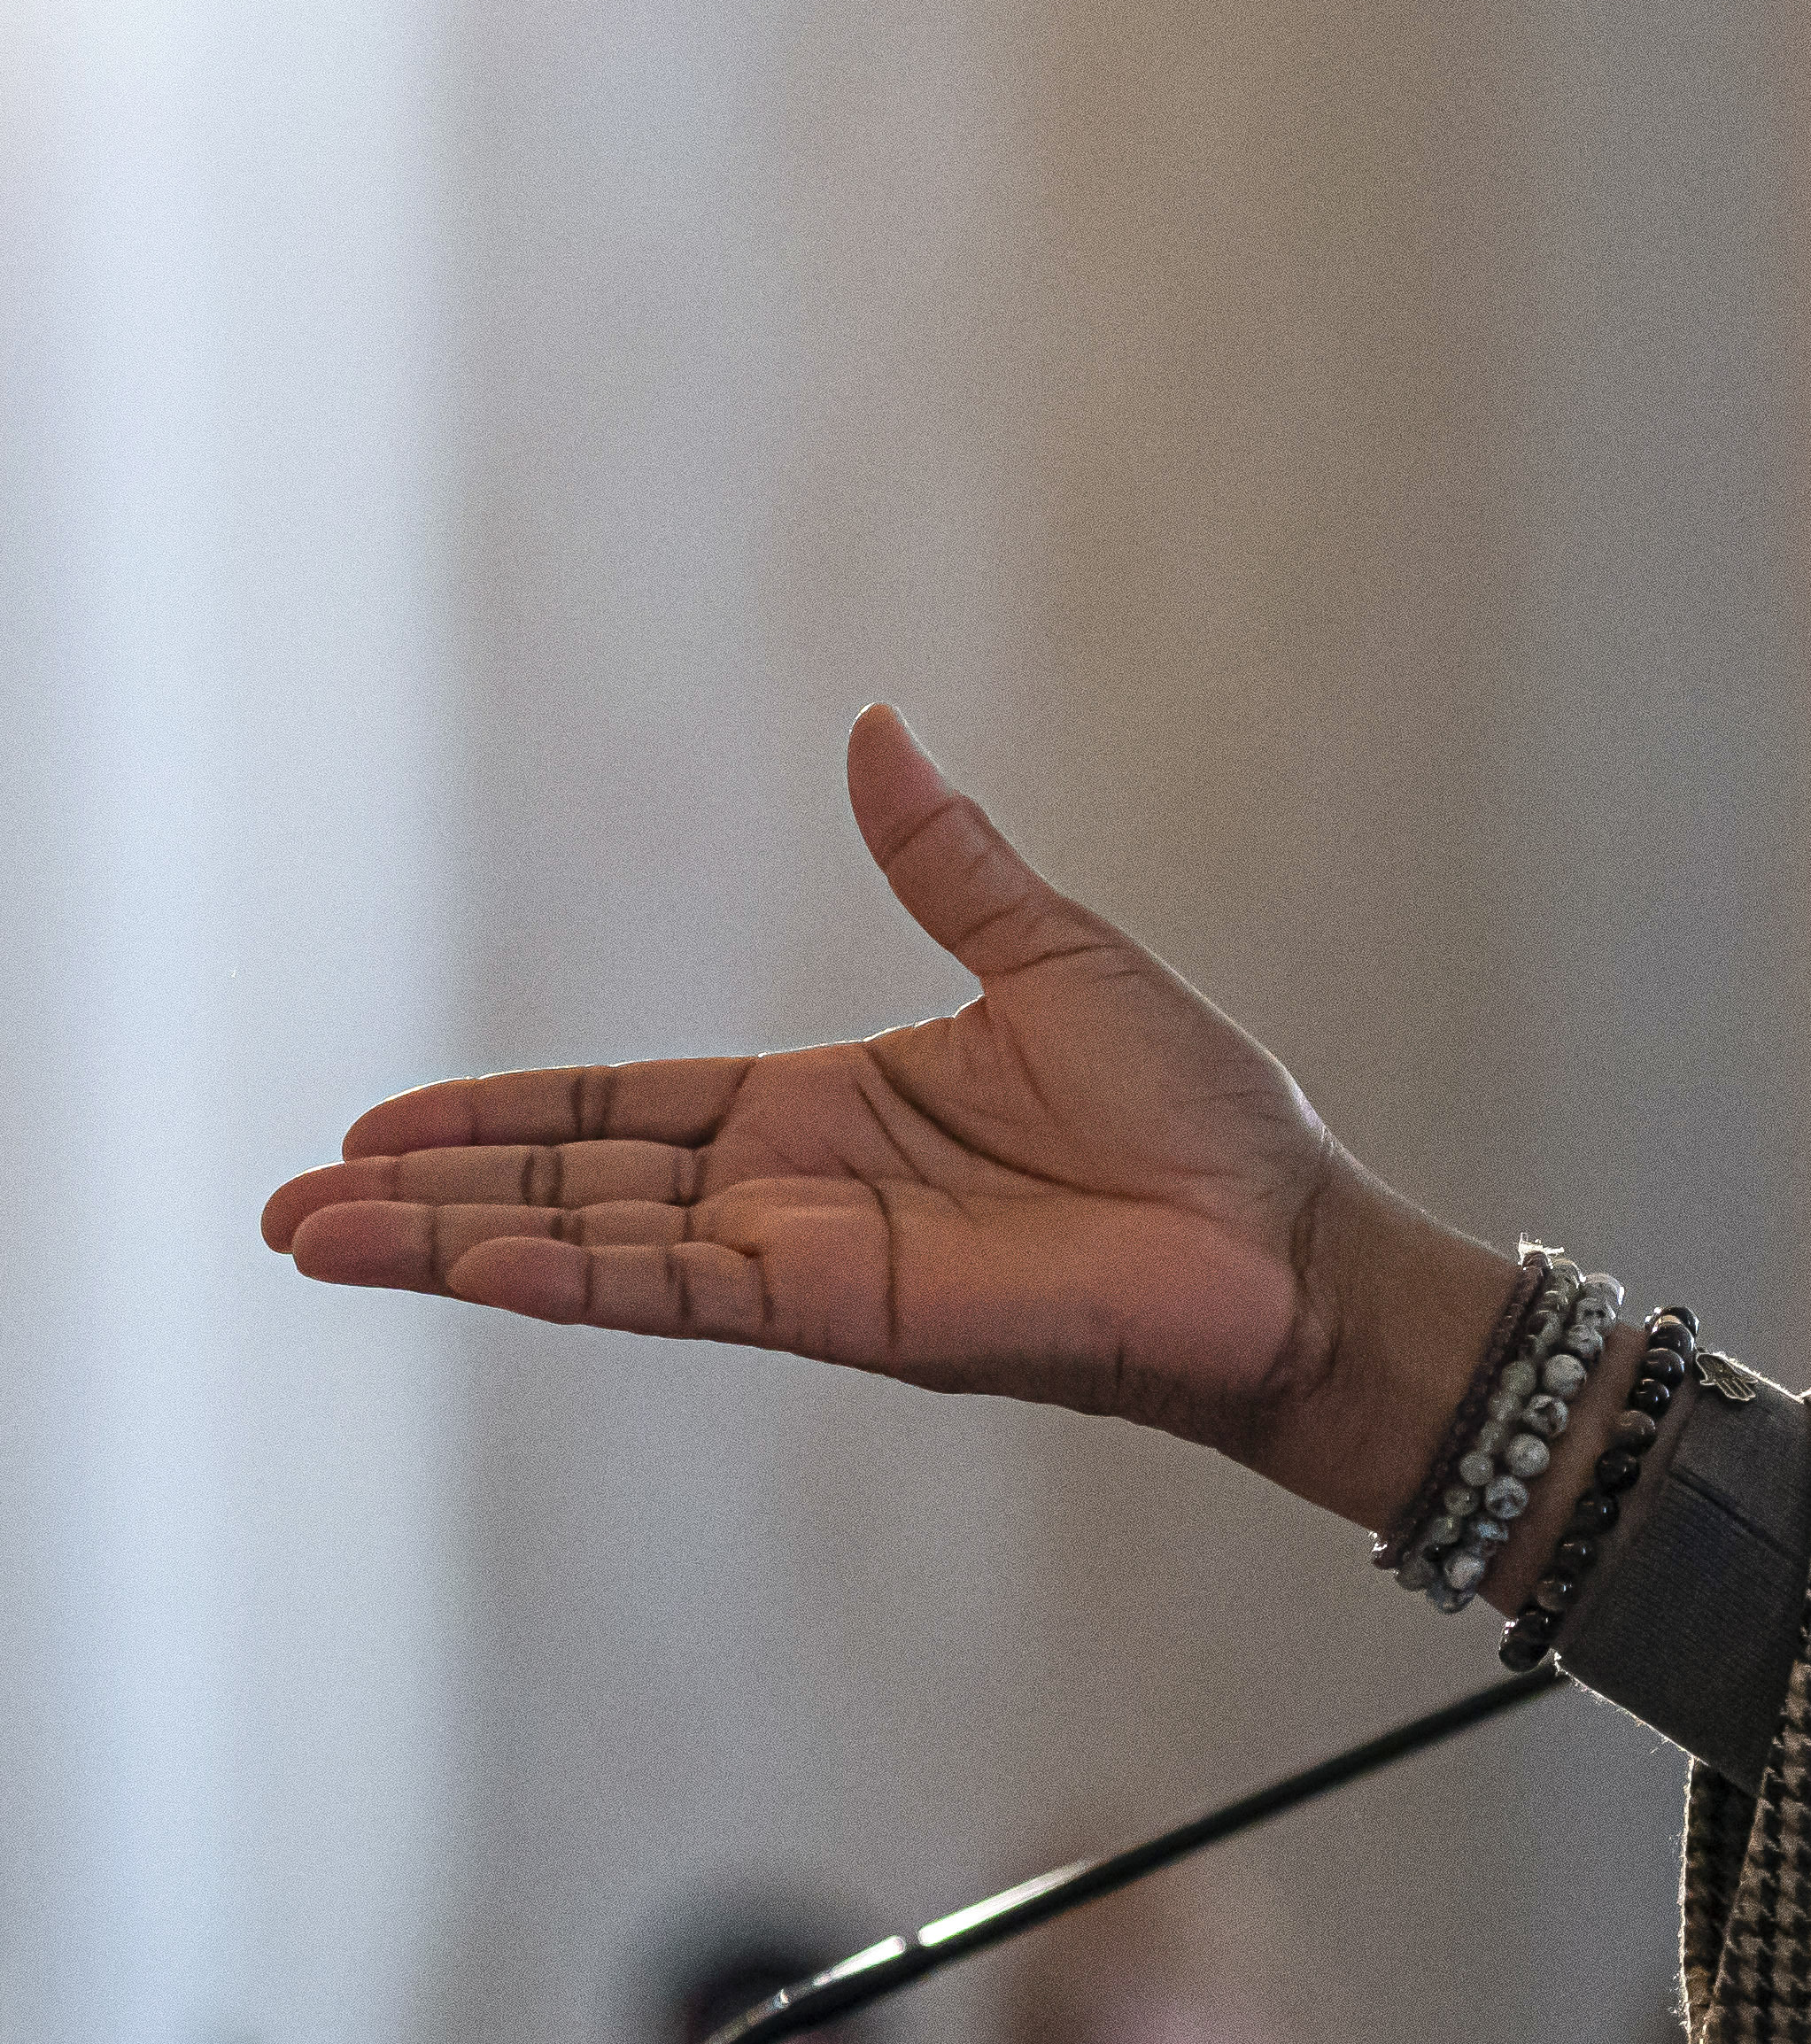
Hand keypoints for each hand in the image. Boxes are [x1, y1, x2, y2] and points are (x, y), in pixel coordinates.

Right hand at [259, 708, 1512, 1523]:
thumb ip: (943, 862)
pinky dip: (582, 1279)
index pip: (620, 1109)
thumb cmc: (1201, 1120)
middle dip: (429, 1198)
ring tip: (314, 1243)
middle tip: (290, 1209)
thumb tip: (878, 732)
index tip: (378, 1128)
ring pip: (596, 1249)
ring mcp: (814, 1262)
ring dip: (457, 1246)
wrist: (1288, 1238)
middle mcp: (796, 1195)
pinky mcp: (857, 1312)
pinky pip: (690, 1294)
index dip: (501, 1115)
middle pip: (571, 1186)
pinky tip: (480, 1268)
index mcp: (826, 1112)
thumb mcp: (1051, 956)